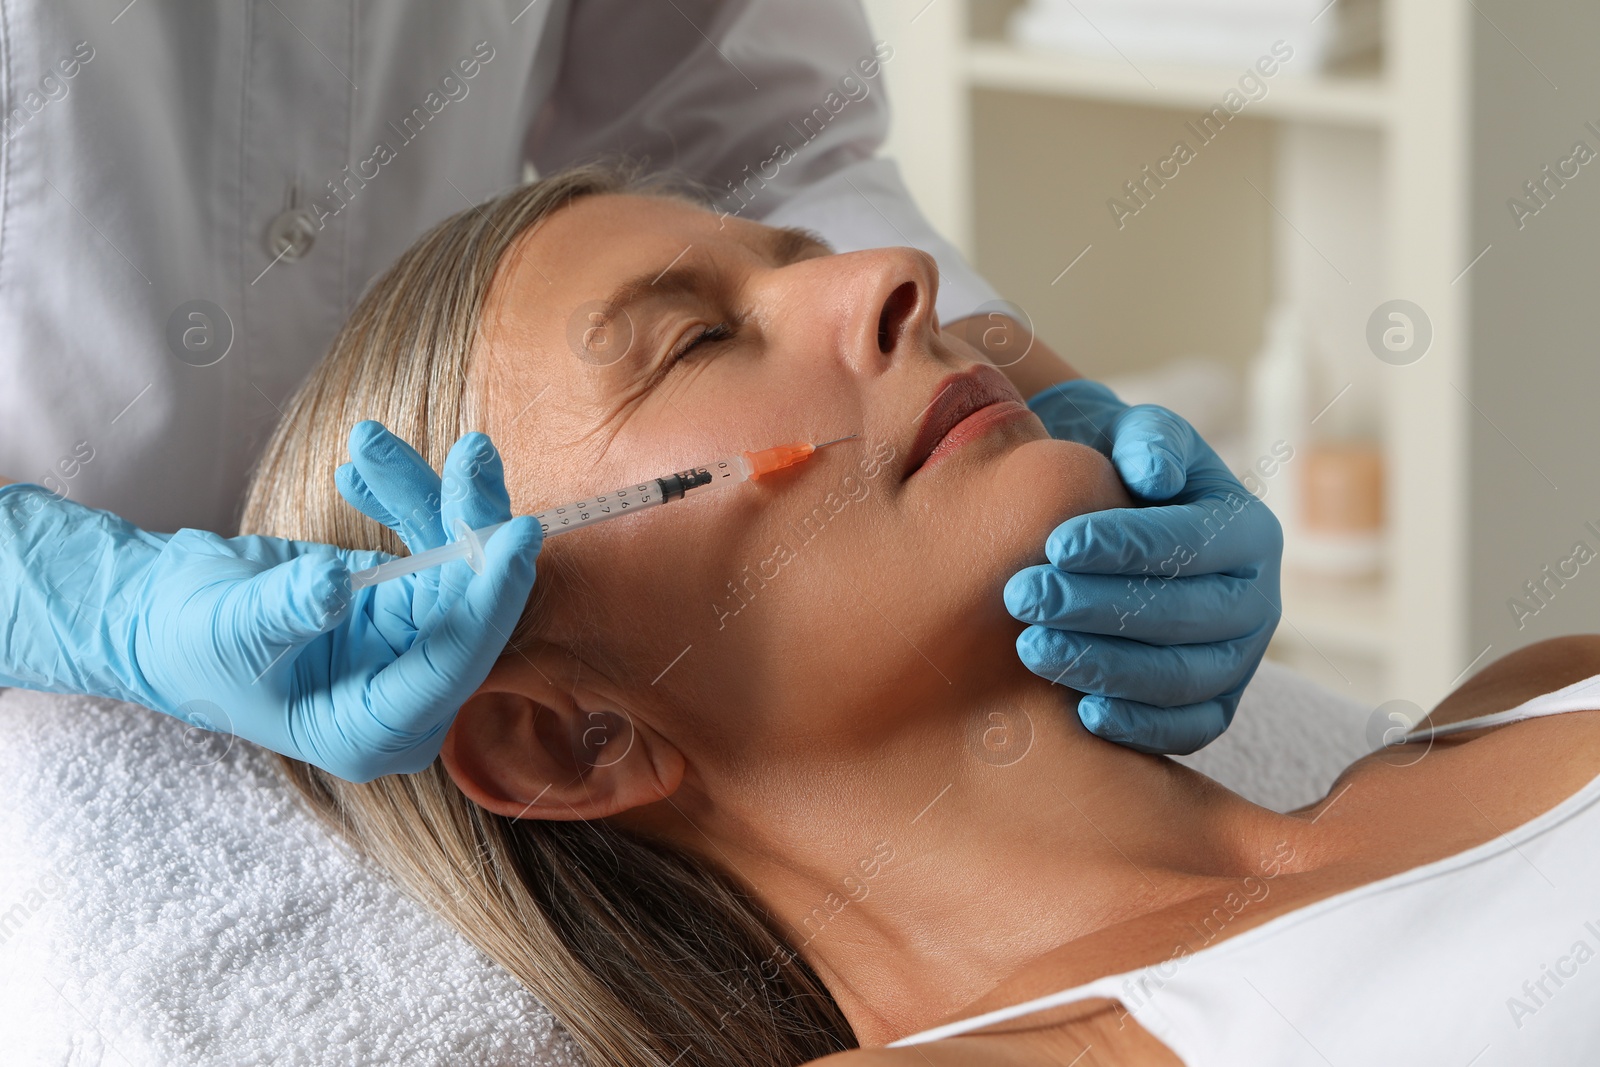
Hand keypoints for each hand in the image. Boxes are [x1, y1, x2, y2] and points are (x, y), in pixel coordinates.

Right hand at [0, 422, 541, 781]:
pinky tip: (361, 465)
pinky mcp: (402, 597)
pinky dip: (402, 496)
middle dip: (471, 524)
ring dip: (432, 495)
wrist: (160, 617)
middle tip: (470, 454)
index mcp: (373, 731)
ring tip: (379, 442)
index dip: (489, 601)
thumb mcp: (230, 633)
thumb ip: (286, 612)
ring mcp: (410, 641)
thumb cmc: (187, 646)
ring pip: (455, 562)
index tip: (517, 534)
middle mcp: (407, 692)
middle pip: (470, 605)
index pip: (452, 665)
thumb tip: (335, 585)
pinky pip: (426, 540)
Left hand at [1003, 380, 1282, 753]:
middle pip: (1188, 616)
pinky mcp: (1212, 707)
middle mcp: (1257, 602)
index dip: (1127, 546)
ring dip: (1106, 667)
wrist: (1106, 517)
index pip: (1195, 543)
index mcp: (1250, 532)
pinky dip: (1140, 727)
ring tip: (1032, 649)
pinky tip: (1080, 712)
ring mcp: (1239, 661)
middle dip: (1100, 609)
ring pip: (1184, 677)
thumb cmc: (1120, 470)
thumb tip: (1153, 475)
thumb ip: (1148, 440)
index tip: (1056, 544)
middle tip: (1023, 597)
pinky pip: (1188, 730)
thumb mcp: (1137, 436)